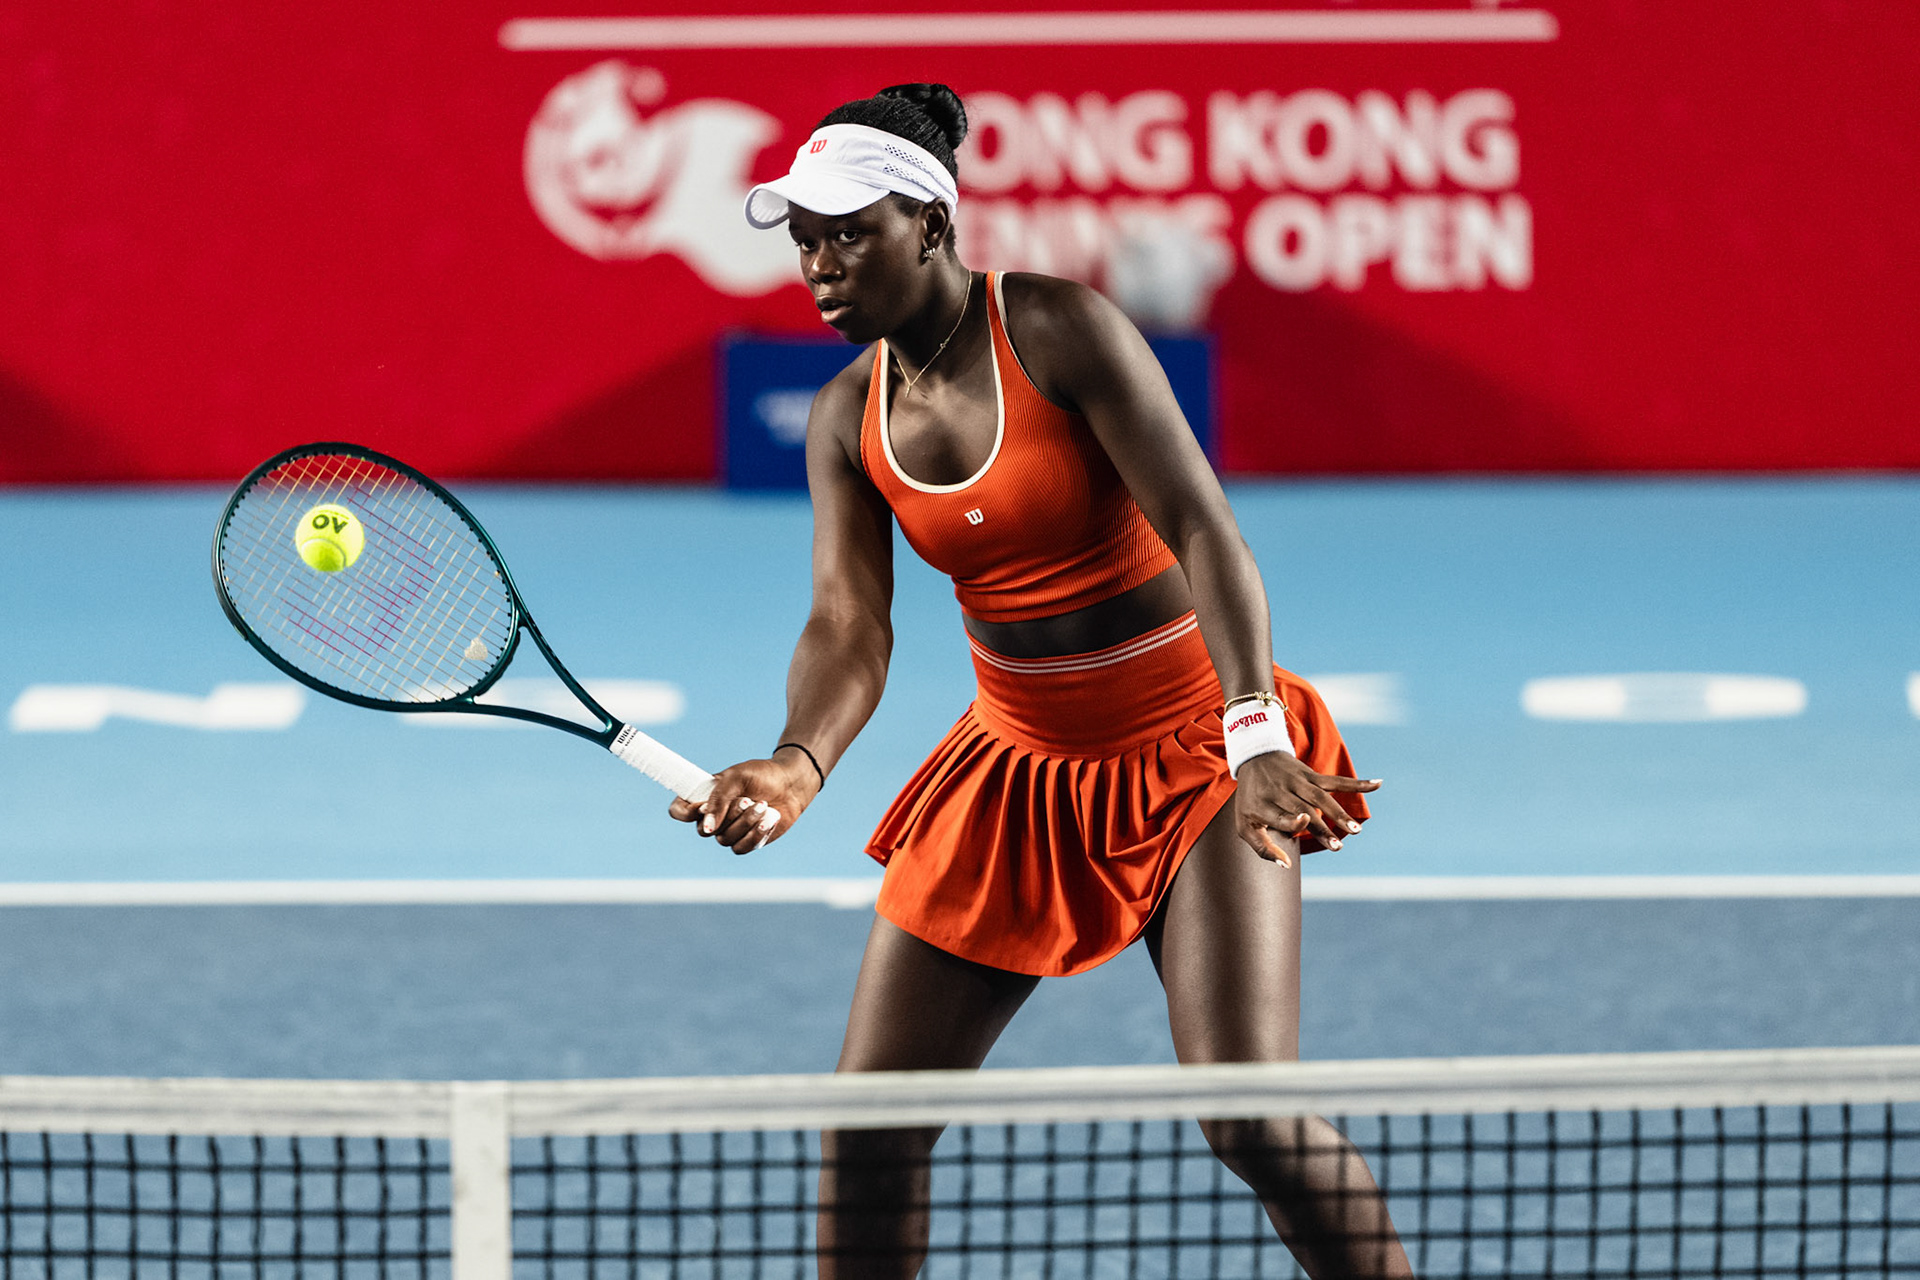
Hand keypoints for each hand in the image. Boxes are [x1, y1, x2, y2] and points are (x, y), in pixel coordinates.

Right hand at [668, 749, 822, 853]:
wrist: (790, 784)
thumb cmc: (760, 775)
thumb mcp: (736, 778)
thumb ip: (718, 800)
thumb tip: (707, 828)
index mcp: (703, 797)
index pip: (678, 811)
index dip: (686, 813)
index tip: (703, 805)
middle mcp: (712, 817)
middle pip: (703, 830)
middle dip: (729, 815)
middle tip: (747, 799)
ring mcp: (729, 831)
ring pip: (724, 839)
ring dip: (746, 822)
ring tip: (763, 805)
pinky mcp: (746, 841)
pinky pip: (741, 848)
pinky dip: (755, 834)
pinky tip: (768, 820)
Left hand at [1232, 752, 1379, 867]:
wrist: (1253, 758)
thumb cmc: (1250, 800)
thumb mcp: (1245, 826)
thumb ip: (1263, 849)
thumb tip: (1286, 866)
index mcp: (1263, 806)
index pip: (1280, 816)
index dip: (1292, 820)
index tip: (1305, 822)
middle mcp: (1281, 792)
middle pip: (1305, 810)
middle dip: (1322, 828)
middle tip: (1337, 847)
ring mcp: (1297, 782)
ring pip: (1321, 798)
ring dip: (1339, 813)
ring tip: (1356, 829)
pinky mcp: (1310, 775)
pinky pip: (1335, 781)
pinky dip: (1356, 783)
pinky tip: (1377, 784)